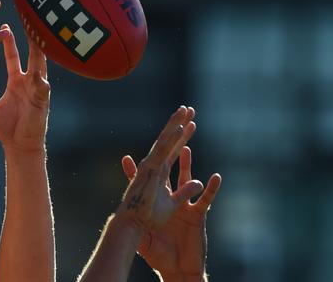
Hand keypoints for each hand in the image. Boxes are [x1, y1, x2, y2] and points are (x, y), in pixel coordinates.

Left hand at [0, 25, 49, 152]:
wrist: (19, 146)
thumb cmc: (6, 129)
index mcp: (16, 81)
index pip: (12, 56)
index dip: (8, 42)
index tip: (5, 26)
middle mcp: (28, 82)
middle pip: (30, 56)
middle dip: (29, 39)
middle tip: (29, 21)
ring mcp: (36, 91)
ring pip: (40, 68)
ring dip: (40, 54)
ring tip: (40, 40)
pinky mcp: (41, 102)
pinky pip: (42, 90)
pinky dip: (41, 83)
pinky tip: (41, 76)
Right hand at [114, 106, 202, 233]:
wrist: (133, 224)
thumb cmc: (149, 217)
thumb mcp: (173, 203)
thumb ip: (185, 192)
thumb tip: (199, 182)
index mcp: (160, 171)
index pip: (174, 149)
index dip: (183, 135)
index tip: (191, 122)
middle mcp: (155, 164)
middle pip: (170, 140)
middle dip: (179, 123)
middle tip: (188, 108)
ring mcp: (151, 165)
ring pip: (166, 140)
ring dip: (175, 124)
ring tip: (185, 110)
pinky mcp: (150, 170)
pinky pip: (163, 152)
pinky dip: (171, 139)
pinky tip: (179, 127)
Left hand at [123, 147, 220, 279]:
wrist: (176, 267)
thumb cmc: (158, 252)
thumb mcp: (142, 235)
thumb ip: (135, 222)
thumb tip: (120, 215)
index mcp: (158, 201)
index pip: (148, 182)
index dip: (138, 170)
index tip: (126, 157)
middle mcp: (172, 199)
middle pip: (170, 172)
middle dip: (169, 154)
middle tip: (168, 137)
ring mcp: (185, 206)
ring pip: (186, 181)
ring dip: (186, 166)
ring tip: (186, 148)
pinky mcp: (197, 216)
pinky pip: (205, 201)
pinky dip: (210, 189)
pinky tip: (214, 178)